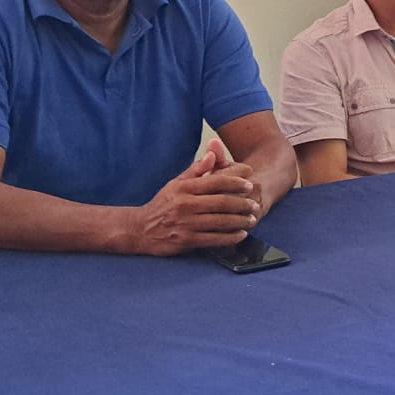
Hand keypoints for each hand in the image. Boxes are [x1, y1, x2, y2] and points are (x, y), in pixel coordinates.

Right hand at [127, 147, 259, 254]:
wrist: (140, 229)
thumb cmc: (163, 204)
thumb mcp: (176, 183)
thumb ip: (196, 170)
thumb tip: (213, 153)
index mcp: (184, 188)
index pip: (215, 181)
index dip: (236, 182)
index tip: (249, 184)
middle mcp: (185, 205)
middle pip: (222, 202)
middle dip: (243, 203)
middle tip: (255, 204)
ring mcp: (186, 223)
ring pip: (220, 221)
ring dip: (240, 221)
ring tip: (252, 219)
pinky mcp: (186, 240)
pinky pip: (214, 239)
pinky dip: (230, 237)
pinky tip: (241, 234)